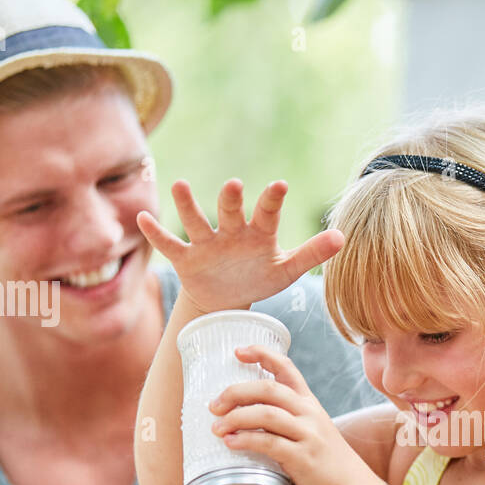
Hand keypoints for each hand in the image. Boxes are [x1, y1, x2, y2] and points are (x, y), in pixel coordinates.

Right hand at [137, 178, 343, 313]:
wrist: (228, 298)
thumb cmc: (260, 276)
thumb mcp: (287, 269)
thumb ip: (312, 253)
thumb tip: (342, 235)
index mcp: (258, 233)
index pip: (267, 213)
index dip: (272, 200)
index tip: (280, 185)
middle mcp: (231, 232)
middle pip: (230, 212)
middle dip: (231, 200)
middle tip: (233, 186)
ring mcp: (206, 243)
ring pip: (196, 221)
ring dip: (188, 205)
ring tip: (180, 186)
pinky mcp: (186, 258)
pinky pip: (169, 245)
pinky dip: (156, 233)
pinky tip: (143, 219)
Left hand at [209, 345, 375, 484]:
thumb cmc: (323, 466)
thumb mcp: (310, 434)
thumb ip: (284, 426)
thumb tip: (240, 425)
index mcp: (309, 404)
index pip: (286, 368)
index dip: (262, 354)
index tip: (238, 351)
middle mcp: (310, 413)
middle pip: (268, 388)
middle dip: (235, 392)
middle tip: (213, 406)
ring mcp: (308, 435)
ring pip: (266, 413)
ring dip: (236, 418)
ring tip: (217, 428)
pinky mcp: (303, 458)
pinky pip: (269, 443)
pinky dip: (246, 440)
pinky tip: (231, 443)